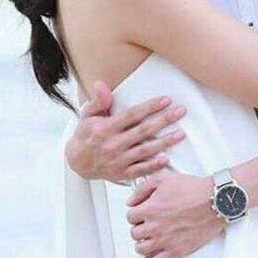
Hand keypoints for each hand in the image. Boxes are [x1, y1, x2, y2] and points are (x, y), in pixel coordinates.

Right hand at [64, 81, 186, 181]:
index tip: (166, 100)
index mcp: (105, 128)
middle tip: (180, 112)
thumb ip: (98, 101)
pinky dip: (153, 166)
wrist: (77, 162)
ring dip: (164, 142)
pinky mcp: (121, 173)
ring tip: (181, 134)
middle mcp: (113, 144)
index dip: (150, 107)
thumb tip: (100, 84)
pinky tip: (166, 159)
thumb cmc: (86, 135)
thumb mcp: (87, 115)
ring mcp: (118, 160)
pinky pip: (140, 170)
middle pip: (143, 131)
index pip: (132, 115)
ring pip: (145, 151)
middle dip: (163, 120)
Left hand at [126, 173, 223, 257]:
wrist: (215, 201)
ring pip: (141, 249)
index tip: (142, 214)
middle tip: (148, 224)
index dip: (136, 214)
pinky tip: (154, 252)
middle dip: (140, 227)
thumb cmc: (193, 190)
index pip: (130, 217)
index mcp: (150, 209)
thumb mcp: (163, 179)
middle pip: (134, 233)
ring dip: (143, 243)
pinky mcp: (176, 251)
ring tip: (150, 238)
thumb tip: (131, 201)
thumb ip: (142, 189)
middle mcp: (154, 227)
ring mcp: (164, 241)